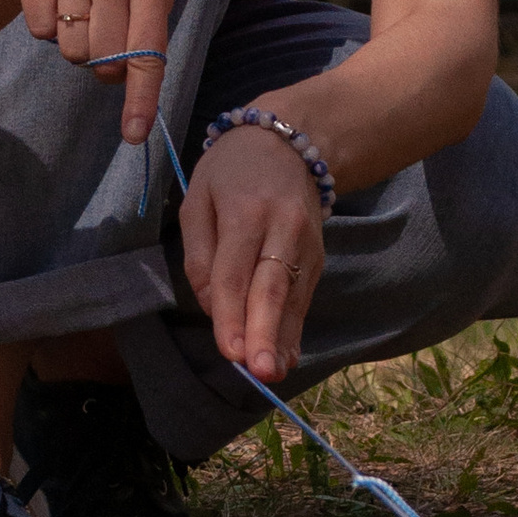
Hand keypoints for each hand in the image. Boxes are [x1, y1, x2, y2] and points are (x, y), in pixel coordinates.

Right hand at [13, 0, 176, 144]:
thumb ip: (149, 37)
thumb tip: (134, 102)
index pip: (145, 54)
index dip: (140, 100)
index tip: (133, 134)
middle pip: (102, 60)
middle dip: (106, 62)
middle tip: (109, 34)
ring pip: (70, 50)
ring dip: (78, 43)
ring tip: (86, 8)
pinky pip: (41, 31)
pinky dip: (51, 25)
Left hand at [178, 125, 324, 381]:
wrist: (293, 142)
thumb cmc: (232, 171)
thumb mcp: (199, 197)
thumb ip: (199, 252)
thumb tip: (211, 305)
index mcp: (246, 211)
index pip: (235, 271)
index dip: (231, 314)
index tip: (231, 352)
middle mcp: (283, 229)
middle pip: (272, 287)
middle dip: (265, 333)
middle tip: (260, 372)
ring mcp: (307, 245)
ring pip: (293, 298)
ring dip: (282, 339)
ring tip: (273, 374)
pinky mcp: (319, 257)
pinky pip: (303, 298)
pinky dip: (294, 330)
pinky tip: (285, 358)